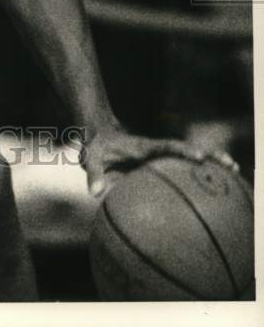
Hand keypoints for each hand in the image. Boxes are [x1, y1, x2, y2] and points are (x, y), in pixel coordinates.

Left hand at [81, 122, 239, 196]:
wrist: (98, 134)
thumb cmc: (96, 148)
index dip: (182, 151)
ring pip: (189, 157)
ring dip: (211, 162)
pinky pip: (183, 167)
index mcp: (142, 147)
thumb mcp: (90, 158)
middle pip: (187, 150)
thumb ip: (92, 173)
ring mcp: (160, 155)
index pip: (166, 146)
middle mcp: (156, 149)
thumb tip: (94, 192)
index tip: (198, 157)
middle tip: (230, 164)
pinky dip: (201, 173)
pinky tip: (218, 185)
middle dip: (208, 155)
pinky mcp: (160, 162)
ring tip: (235, 171)